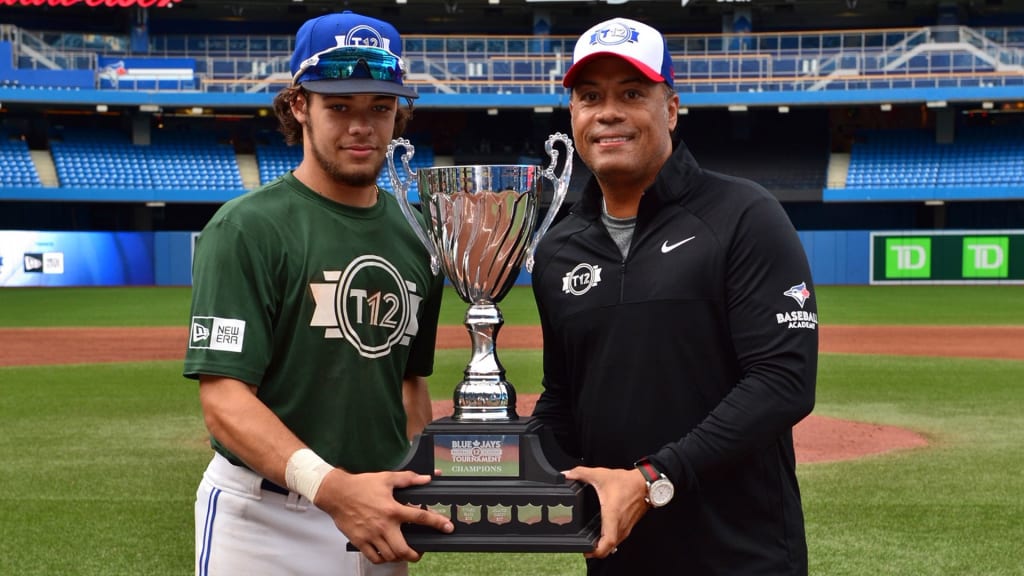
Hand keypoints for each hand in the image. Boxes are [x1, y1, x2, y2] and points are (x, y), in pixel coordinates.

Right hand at [314, 469, 453, 563]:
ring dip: (399, 557)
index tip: (447, 528)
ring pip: (390, 556)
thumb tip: (426, 478)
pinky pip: (373, 558)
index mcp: (392, 509)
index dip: (436, 523)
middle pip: (403, 549)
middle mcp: (383, 525)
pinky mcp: (360, 541)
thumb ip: (408, 479)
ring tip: (402, 552)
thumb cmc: (361, 485)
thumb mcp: (387, 478)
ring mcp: (371, 535)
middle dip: (415, 554)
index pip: (419, 517)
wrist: (337, 493)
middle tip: (419, 552)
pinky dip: (382, 559)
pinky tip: (385, 554)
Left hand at [563, 466, 649, 558]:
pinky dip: (609, 540)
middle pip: (609, 548)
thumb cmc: (627, 482)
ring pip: (614, 545)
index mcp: (612, 515)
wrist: (646, 483)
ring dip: (604, 547)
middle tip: (585, 548)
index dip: (596, 551)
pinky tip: (602, 533)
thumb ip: (581, 473)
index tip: (586, 551)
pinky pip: (618, 538)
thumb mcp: (600, 475)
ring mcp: (626, 527)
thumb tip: (566, 474)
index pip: (607, 542)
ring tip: (591, 543)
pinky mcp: (629, 525)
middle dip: (596, 552)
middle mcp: (620, 525)